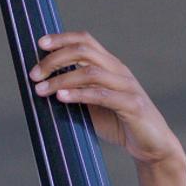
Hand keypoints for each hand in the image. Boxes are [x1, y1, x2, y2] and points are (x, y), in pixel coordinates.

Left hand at [29, 31, 184, 166]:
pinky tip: (61, 98)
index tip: (40, 43)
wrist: (152, 146)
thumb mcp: (92, 104)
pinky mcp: (132, 105)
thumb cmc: (119, 124)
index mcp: (110, 66)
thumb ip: (76, 91)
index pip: (85, 41)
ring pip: (90, 72)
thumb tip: (43, 86)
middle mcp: (119, 71)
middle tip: (34, 75)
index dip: (62, 38)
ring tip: (40, 89)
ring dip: (61, 79)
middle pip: (84, 51)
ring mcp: (127, 86)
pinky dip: (79, 94)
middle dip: (54, 60)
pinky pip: (102, 95)